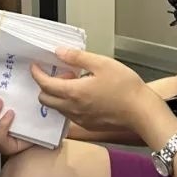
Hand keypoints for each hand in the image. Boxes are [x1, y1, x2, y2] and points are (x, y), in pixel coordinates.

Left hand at [32, 47, 153, 134]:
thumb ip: (77, 57)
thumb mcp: (101, 63)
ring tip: (76, 81)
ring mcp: (79, 119)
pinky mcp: (87, 125)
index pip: (45, 84)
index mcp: (73, 92)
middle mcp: (72, 108)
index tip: (35, 66)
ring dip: (58, 94)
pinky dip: (68, 103)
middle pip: (45, 99)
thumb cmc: (125, 87)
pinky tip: (84, 94)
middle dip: (45, 85)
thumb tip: (59, 51)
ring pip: (57, 107)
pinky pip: (69, 114)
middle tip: (61, 72)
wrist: (141, 111)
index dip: (37, 74)